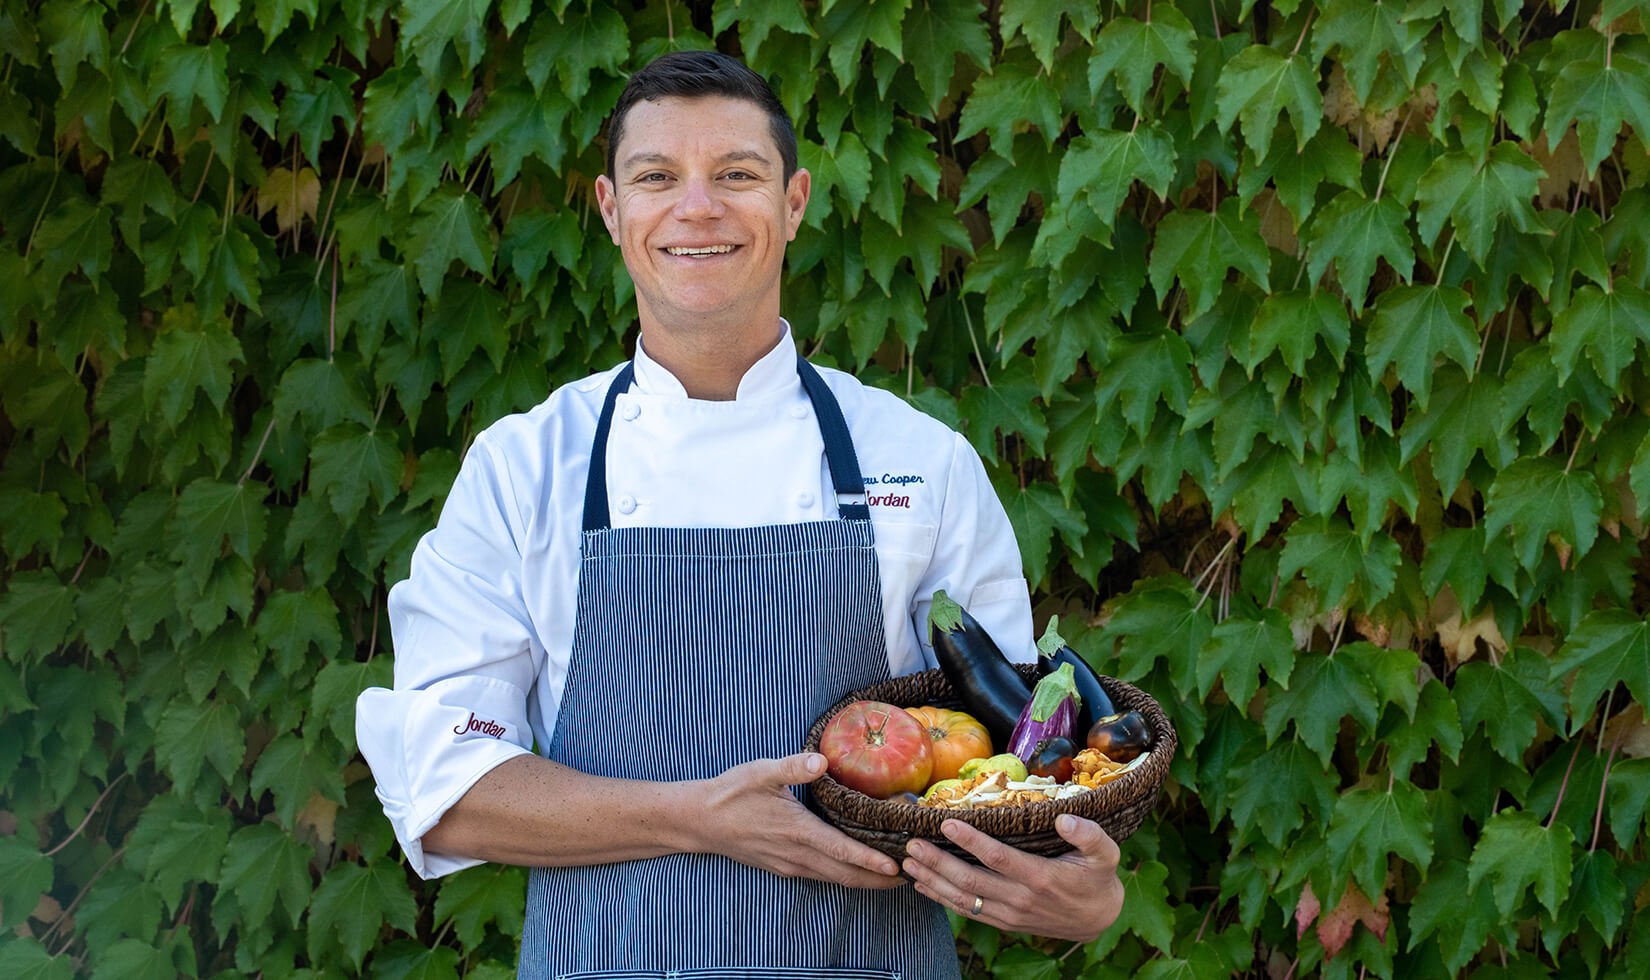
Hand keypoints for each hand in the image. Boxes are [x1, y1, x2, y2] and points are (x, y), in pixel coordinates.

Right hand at [692, 752, 905, 889]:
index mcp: (795, 830)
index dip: (869, 860)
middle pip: (845, 874)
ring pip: (834, 879)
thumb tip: (822, 760)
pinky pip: (820, 876)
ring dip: (864, 880)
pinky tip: (856, 870)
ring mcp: (789, 864)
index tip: (896, 866)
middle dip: (879, 879)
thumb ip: (793, 767)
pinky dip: (844, 876)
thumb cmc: (731, 793)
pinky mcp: (782, 867)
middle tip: (912, 877)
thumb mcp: (760, 772)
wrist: (699, 821)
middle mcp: (795, 854)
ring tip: (893, 878)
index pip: (839, 850)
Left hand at [900, 814, 1123, 941]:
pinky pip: (968, 912)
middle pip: (970, 881)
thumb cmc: (1098, 878)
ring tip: (908, 864)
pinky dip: (942, 899)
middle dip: (937, 862)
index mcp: (1041, 877)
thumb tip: (1064, 817)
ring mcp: (1009, 913)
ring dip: (933, 881)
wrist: (1098, 919)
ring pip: (963, 899)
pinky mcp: (1004, 922)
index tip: (946, 824)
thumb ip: (1088, 834)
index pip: (998, 858)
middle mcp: (1020, 898)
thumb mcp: (1105, 852)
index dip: (971, 841)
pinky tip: (923, 885)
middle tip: (912, 844)